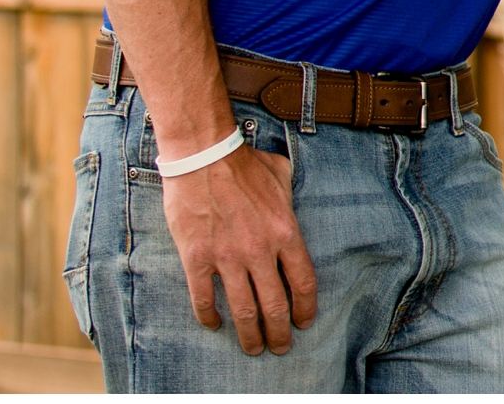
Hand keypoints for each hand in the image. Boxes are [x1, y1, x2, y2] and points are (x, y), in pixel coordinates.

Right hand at [163, 143, 317, 354]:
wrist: (204, 156)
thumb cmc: (243, 164)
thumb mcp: (281, 175)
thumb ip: (290, 194)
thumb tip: (293, 199)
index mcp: (286, 232)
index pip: (303, 282)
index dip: (305, 308)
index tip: (304, 323)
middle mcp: (260, 250)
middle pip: (275, 305)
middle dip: (279, 332)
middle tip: (279, 347)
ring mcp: (228, 257)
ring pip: (243, 310)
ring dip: (249, 335)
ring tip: (253, 348)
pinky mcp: (198, 259)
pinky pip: (205, 299)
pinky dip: (210, 317)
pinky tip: (214, 325)